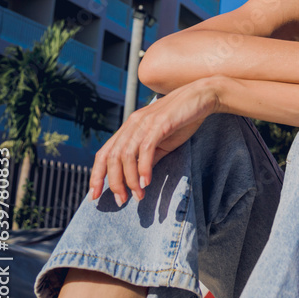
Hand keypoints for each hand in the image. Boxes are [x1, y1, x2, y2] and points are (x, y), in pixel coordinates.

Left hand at [90, 78, 219, 203]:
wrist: (203, 96)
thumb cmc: (184, 119)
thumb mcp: (163, 141)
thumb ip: (149, 157)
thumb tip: (138, 177)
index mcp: (129, 128)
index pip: (104, 153)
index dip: (97, 175)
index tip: (96, 195)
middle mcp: (132, 124)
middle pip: (111, 157)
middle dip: (113, 182)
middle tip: (121, 201)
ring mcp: (145, 123)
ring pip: (126, 155)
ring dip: (129, 179)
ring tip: (137, 195)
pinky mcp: (160, 124)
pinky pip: (145, 149)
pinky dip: (143, 168)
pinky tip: (147, 182)